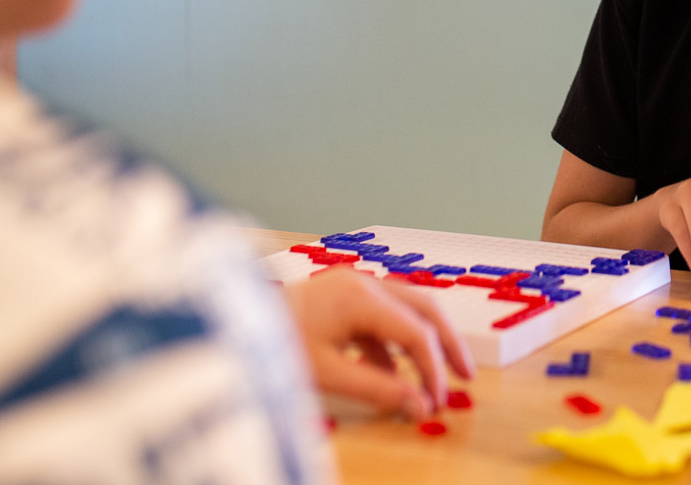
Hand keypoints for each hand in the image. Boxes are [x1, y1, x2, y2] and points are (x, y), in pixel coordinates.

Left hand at [282, 267, 474, 419]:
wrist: (225, 325)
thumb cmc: (272, 345)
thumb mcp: (326, 374)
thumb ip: (378, 389)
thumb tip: (421, 407)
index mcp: (360, 297)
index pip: (415, 332)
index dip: (433, 368)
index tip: (439, 400)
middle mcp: (362, 282)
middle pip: (422, 308)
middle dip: (446, 344)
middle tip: (465, 376)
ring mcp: (351, 284)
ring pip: (406, 307)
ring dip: (423, 341)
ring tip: (434, 376)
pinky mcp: (340, 293)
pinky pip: (381, 314)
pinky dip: (393, 342)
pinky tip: (390, 372)